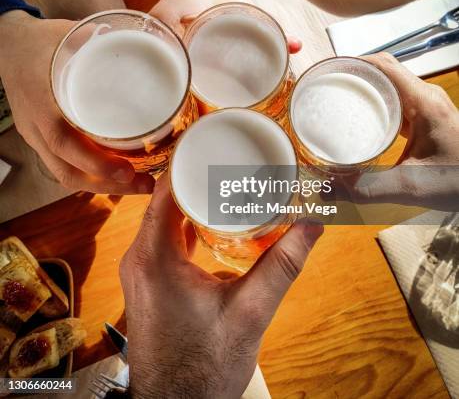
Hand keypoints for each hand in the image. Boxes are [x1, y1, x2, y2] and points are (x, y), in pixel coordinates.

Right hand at [0, 11, 153, 193]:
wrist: (7, 44)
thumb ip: (108, 38)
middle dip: (109, 185)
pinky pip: (62, 165)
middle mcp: (37, 127)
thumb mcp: (72, 34)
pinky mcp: (39, 138)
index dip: (96, 163)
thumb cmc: (42, 41)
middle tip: (146, 185)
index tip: (128, 170)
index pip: (65, 144)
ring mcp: (35, 135)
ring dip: (101, 185)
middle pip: (69, 171)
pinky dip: (89, 174)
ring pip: (65, 173)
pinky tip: (113, 173)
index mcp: (43, 104)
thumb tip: (152, 33)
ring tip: (136, 183)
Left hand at [120, 175, 322, 398]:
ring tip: (226, 181)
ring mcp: (141, 271)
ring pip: (165, 219)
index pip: (166, 189)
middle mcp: (139, 258)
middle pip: (166, 200)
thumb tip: (312, 227)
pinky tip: (213, 221)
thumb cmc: (204, 367)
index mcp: (154, 257)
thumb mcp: (250, 312)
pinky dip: (188, 224)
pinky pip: (165, 239)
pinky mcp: (149, 283)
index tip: (214, 140)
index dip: (188, 161)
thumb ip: (281, 266)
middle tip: (230, 157)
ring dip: (193, 201)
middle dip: (198, 177)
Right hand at [342, 53, 458, 210]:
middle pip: (384, 70)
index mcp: (423, 102)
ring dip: (366, 86)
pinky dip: (378, 101)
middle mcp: (426, 97)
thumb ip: (368, 189)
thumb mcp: (411, 185)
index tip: (330, 71)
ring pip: (391, 83)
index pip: (383, 65)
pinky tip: (363, 117)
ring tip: (339, 97)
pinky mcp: (428, 117)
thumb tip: (331, 190)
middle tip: (327, 86)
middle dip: (354, 73)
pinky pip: (398, 99)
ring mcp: (428, 105)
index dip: (354, 62)